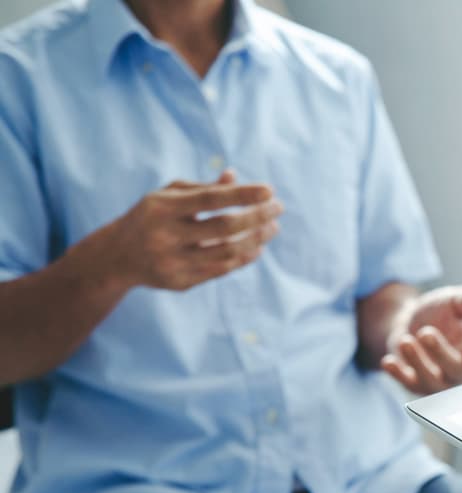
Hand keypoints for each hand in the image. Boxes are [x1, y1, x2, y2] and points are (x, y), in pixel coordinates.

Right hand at [93, 170, 282, 291]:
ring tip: (273, 227)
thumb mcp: (169, 196)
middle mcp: (165, 235)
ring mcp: (172, 261)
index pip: (210, 199)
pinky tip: (257, 247)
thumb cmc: (152, 217)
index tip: (270, 191)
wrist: (117, 256)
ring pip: (227, 252)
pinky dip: (244, 258)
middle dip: (257, 217)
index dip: (242, 195)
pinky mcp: (179, 282)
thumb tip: (236, 177)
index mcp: (162, 207)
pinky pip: (221, 269)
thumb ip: (202, 188)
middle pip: (224, 227)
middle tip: (279, 208)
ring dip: (257, 239)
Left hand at [381, 285, 461, 393]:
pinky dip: (398, 375)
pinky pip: (408, 384)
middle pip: (455, 370)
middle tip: (425, 332)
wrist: (410, 321)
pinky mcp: (415, 384)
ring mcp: (438, 381)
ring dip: (418, 363)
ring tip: (405, 340)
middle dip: (441, 353)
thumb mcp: (451, 301)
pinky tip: (388, 362)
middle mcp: (459, 370)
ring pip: (431, 382)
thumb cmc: (439, 313)